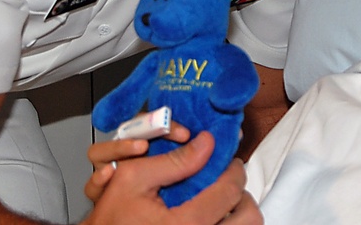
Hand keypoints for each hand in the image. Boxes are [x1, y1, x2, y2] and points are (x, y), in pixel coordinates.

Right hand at [80, 131, 261, 224]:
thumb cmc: (110, 218)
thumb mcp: (133, 178)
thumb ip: (173, 159)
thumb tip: (206, 143)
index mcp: (188, 224)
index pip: (230, 190)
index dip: (232, 168)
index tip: (228, 160)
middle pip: (249, 216)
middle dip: (242, 194)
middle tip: (228, 181)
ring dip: (238, 213)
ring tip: (221, 199)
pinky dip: (226, 224)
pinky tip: (211, 215)